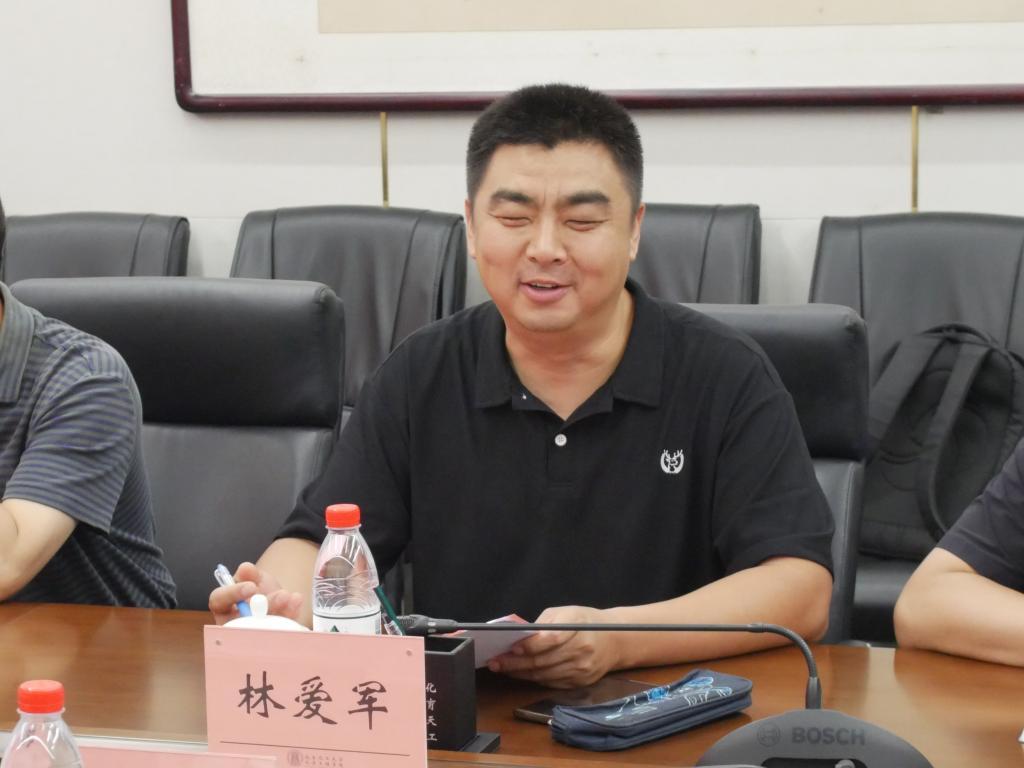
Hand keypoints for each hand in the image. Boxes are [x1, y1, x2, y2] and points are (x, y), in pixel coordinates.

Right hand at [208, 561, 302, 624]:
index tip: (251, 587)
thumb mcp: (254, 577)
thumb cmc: (259, 588)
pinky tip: (296, 601)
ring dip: (277, 610)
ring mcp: (252, 632)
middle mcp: (233, 622)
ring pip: (261, 626)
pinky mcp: (270, 638)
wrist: (278, 599)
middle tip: (278, 595)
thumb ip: (250, 573)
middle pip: (242, 619)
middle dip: (262, 607)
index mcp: (223, 605)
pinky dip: (289, 614)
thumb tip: (245, 568)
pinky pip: (280, 630)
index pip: (219, 600)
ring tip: (287, 596)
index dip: (233, 594)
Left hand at [488, 605, 620, 687]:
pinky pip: (551, 683)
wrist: (615, 640)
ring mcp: (581, 669)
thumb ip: (544, 624)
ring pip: (544, 675)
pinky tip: (521, 674)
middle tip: (496, 662)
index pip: (550, 639)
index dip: (528, 645)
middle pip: (543, 661)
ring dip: (520, 673)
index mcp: (577, 628)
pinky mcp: (580, 682)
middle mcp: (581, 651)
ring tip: (503, 668)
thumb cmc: (585, 622)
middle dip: (515, 663)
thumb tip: (519, 636)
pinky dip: (533, 679)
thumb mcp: (566, 612)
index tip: (510, 647)